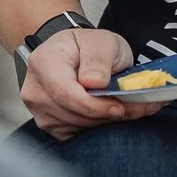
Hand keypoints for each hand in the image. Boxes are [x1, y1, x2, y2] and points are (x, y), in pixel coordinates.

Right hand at [22, 27, 159, 139]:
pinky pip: (77, 135)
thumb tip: (93, 82)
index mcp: (43, 63)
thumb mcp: (101, 41)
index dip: (95, 105)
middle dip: (108, 114)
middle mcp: (36, 90)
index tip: (120, 106)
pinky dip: (98, 127)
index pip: (66, 93)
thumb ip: (98, 59)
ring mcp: (40, 110)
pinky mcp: (51, 125)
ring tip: (131, 108)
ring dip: (107, 121)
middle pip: (73, 113)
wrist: (75, 54)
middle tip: (141, 108)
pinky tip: (111, 114)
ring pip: (78, 126)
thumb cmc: (87, 46)